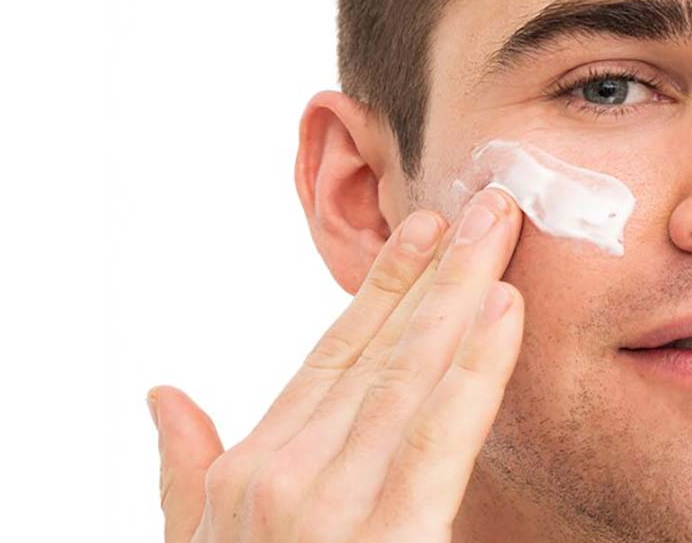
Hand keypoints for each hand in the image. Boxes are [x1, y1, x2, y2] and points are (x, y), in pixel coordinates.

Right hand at [147, 188, 523, 541]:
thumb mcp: (200, 541)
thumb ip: (186, 470)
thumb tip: (163, 394)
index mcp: (254, 468)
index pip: (332, 358)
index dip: (383, 289)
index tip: (425, 232)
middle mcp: (288, 474)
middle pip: (381, 352)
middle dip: (438, 271)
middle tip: (485, 205)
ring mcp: (332, 505)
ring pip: (410, 374)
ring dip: (460, 288)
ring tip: (497, 225)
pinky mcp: (391, 538)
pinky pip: (440, 438)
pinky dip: (475, 367)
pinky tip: (505, 306)